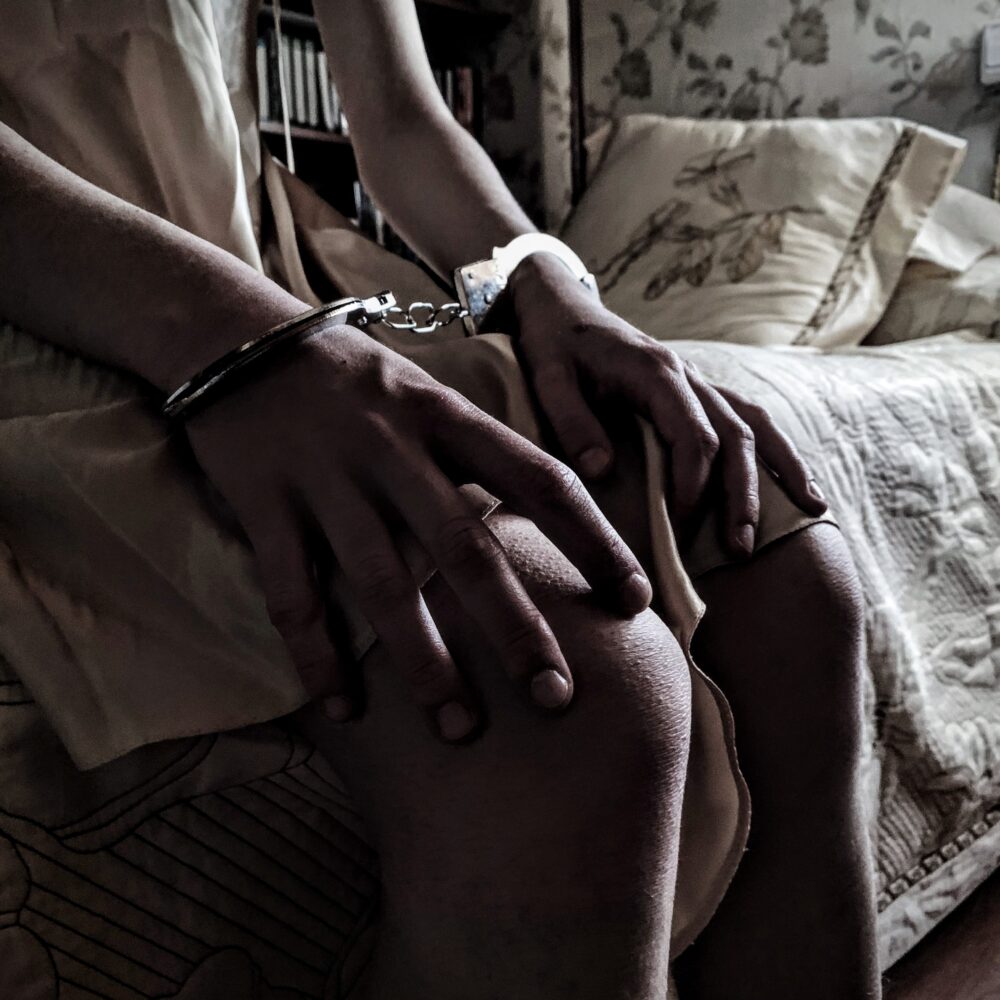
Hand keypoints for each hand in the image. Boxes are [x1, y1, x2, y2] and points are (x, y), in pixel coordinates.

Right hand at [183, 321, 650, 741]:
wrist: (240, 340)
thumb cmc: (355, 378)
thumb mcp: (429, 395)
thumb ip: (480, 450)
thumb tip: (551, 512)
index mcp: (447, 417)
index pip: (540, 478)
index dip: (594, 540)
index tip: (635, 600)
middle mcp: (394, 449)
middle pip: (466, 548)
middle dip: (515, 628)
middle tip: (557, 698)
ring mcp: (328, 479)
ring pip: (385, 581)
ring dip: (424, 660)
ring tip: (458, 728)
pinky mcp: (265, 505)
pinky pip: (294, 592)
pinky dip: (318, 653)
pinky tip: (344, 707)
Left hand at [508, 254, 827, 556]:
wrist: (560, 305)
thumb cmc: (552, 345)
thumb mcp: (547, 379)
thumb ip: (572, 423)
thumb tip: (602, 474)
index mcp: (656, 373)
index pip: (695, 436)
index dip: (695, 487)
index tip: (683, 530)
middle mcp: (688, 376)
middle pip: (736, 436)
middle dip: (742, 496)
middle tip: (740, 550)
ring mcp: (698, 381)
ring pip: (755, 425)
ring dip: (780, 471)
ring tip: (810, 514)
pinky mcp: (698, 391)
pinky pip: (749, 418)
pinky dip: (778, 450)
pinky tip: (799, 480)